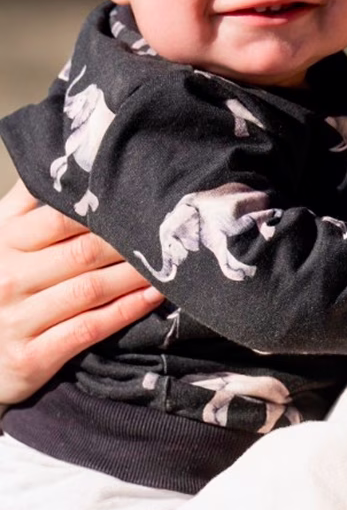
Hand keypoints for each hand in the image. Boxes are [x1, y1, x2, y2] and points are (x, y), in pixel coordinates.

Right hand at [0, 181, 164, 403]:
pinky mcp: (31, 357)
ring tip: (167, 264)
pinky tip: (152, 298)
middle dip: (129, 244)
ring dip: (135, 276)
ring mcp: (17, 319)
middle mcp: (8, 278)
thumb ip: (28, 201)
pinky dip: (125, 312)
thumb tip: (64, 152)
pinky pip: (88, 329)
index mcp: (4, 242)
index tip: (141, 201)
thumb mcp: (1, 237)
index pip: (60, 219)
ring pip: (90, 290)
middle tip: (166, 234)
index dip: (104, 211)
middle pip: (83, 253)